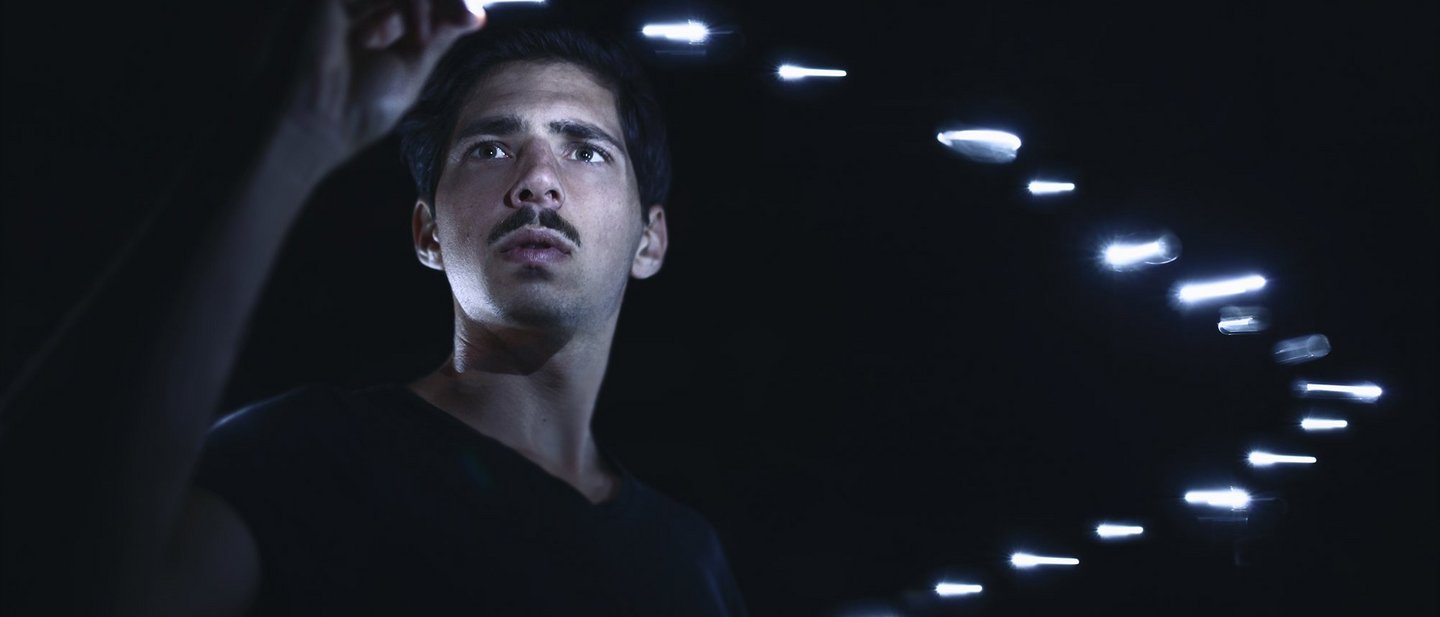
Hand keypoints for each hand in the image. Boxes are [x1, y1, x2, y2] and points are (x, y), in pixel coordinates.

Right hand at [281, 0, 483, 169]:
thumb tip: (476, 14)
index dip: (448, 4)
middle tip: (459, 22)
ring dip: (424, 5)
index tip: (472, 19)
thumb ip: (438, 35)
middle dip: (442, 1)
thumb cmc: (357, 109)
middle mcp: (360, 4)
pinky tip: (410, 37)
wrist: (316, 126)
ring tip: (421, 41)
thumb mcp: (411, 68)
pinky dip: (410, 5)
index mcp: (377, 20)